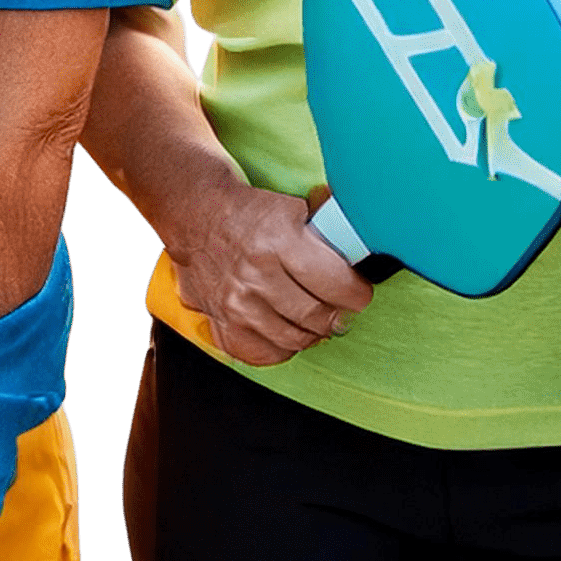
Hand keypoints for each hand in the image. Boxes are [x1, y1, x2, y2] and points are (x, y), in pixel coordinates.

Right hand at [166, 176, 373, 365]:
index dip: (357, 293)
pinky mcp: (219, 320)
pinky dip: (279, 349)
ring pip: (292, 339)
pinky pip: (260, 353)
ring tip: (316, 319)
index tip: (359, 292)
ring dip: (311, 333)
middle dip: (336, 314)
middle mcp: (255, 274)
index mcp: (278, 239)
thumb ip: (328, 228)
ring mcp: (235, 303)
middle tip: (340, 307)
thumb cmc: (250, 210)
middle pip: (316, 316)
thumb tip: (364, 240)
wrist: (197, 212)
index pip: (336, 284)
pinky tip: (286, 332)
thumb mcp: (293, 207)